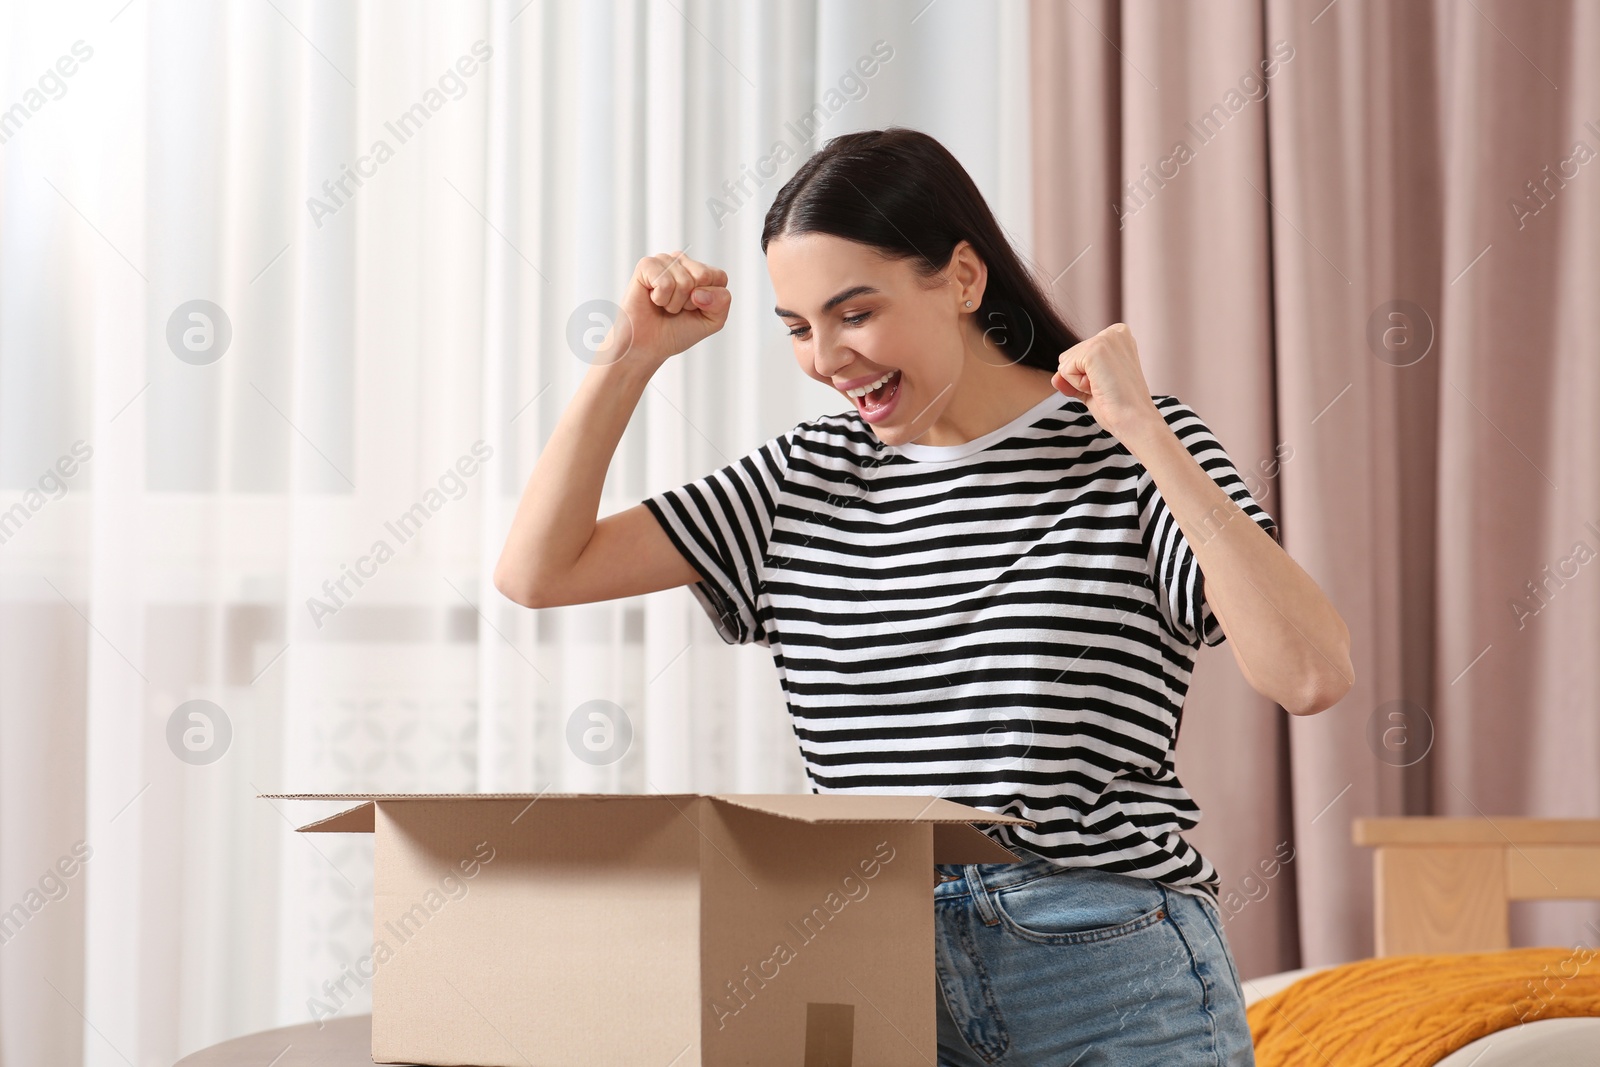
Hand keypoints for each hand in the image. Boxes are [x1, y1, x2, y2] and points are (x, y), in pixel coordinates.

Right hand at [599, 251, 730, 365]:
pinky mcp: (646, 265)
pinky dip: (660, 299)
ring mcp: (664, 261)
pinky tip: (653, 299)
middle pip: (703, 276)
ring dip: (674, 303)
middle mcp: (682, 261)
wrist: (649, 345)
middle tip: (677, 307)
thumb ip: (721, 302)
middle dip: (692, 301)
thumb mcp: (712, 320)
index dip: (710, 301)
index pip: (720, 277)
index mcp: (700, 271)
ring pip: (684, 282)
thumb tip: (698, 291)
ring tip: (663, 305)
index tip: (694, 309)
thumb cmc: (678, 330)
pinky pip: (665, 283)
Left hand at [1050, 322, 1162, 439]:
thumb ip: (1073, 378)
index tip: (1111, 385)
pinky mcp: (1095, 349)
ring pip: (1065, 363)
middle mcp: (1113, 332)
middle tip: (1107, 388)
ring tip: (1105, 388)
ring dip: (1078, 383)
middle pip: (1069, 357)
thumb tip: (1055, 378)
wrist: (1135, 422)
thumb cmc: (1120, 408)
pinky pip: (1064, 371)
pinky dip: (1077, 386)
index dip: (1086, 378)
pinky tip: (1100, 388)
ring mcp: (1105, 338)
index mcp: (1118, 337)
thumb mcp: (1093, 388)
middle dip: (1080, 379)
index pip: (1078, 355)